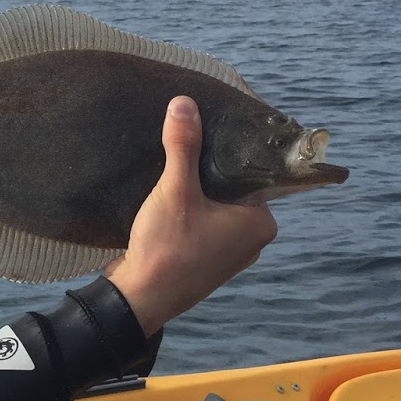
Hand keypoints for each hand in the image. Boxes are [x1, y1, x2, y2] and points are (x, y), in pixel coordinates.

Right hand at [104, 96, 277, 335]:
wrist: (139, 299)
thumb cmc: (167, 248)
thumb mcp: (175, 191)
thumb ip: (182, 146)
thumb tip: (184, 102)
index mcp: (261, 222)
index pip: (250, 172)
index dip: (225, 151)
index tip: (203, 132)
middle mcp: (254, 239)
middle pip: (232, 188)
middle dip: (206, 171)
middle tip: (180, 149)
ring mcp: (230, 254)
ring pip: (215, 206)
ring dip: (195, 192)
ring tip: (170, 172)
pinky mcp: (207, 261)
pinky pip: (204, 225)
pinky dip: (189, 212)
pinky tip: (166, 201)